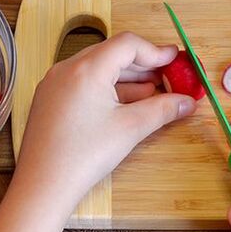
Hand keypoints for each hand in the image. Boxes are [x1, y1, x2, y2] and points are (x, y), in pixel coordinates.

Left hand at [16, 32, 196, 210]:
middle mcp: (67, 68)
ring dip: (128, 78)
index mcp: (86, 68)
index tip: (176, 60)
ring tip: (153, 92)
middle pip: (113, 54)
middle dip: (144, 65)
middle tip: (168, 78)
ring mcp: (56, 84)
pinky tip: (127, 102)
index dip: (155, 51)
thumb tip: (188, 102)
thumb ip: (163, 109)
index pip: (127, 44)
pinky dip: (109, 88)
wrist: (42, 187)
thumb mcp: (130, 128)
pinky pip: (85, 83)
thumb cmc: (85, 155)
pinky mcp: (51, 99)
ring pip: (99, 69)